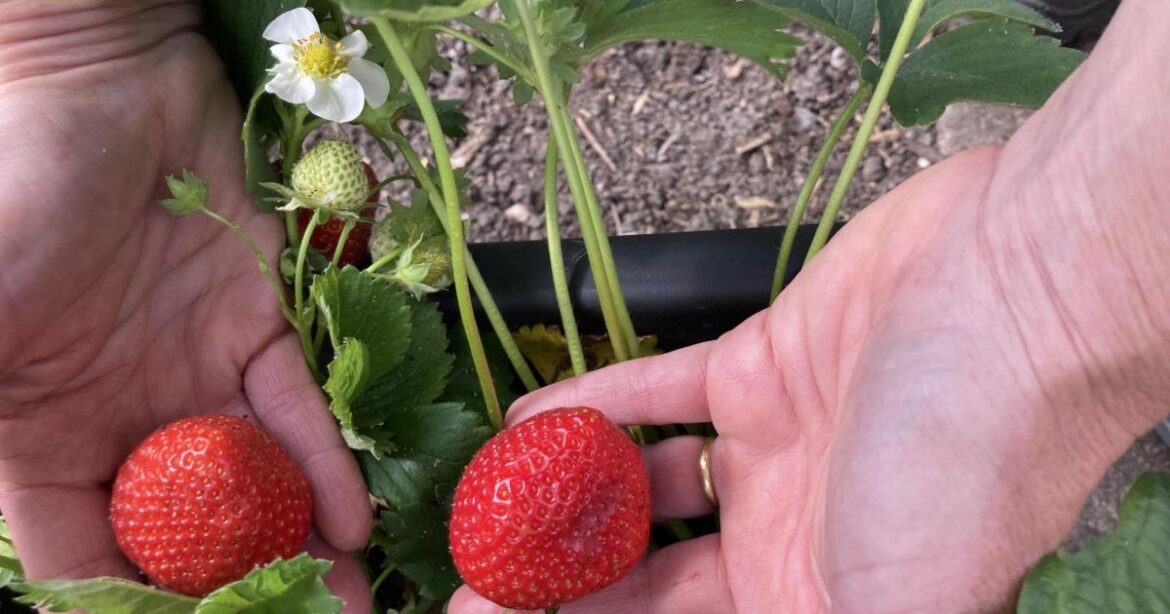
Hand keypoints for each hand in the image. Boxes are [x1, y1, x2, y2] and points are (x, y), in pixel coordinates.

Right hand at [0, 1, 370, 609]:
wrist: (93, 82)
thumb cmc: (7, 190)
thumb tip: (24, 550)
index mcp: (43, 437)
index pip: (89, 554)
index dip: (138, 606)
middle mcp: (126, 417)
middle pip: (188, 529)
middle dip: (240, 590)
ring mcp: (194, 373)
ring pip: (255, 478)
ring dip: (300, 543)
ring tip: (350, 600)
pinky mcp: (257, 322)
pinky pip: (298, 406)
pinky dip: (326, 459)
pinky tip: (352, 517)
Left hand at [450, 2, 1169, 610]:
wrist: (1022, 294)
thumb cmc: (974, 463)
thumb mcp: (899, 605)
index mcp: (817, 602)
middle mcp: (791, 537)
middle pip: (649, 576)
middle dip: (563, 581)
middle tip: (475, 584)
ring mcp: (772, 448)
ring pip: (644, 484)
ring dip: (570, 495)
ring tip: (491, 508)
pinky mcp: (758, 365)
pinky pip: (655, 391)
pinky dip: (595, 402)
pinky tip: (531, 416)